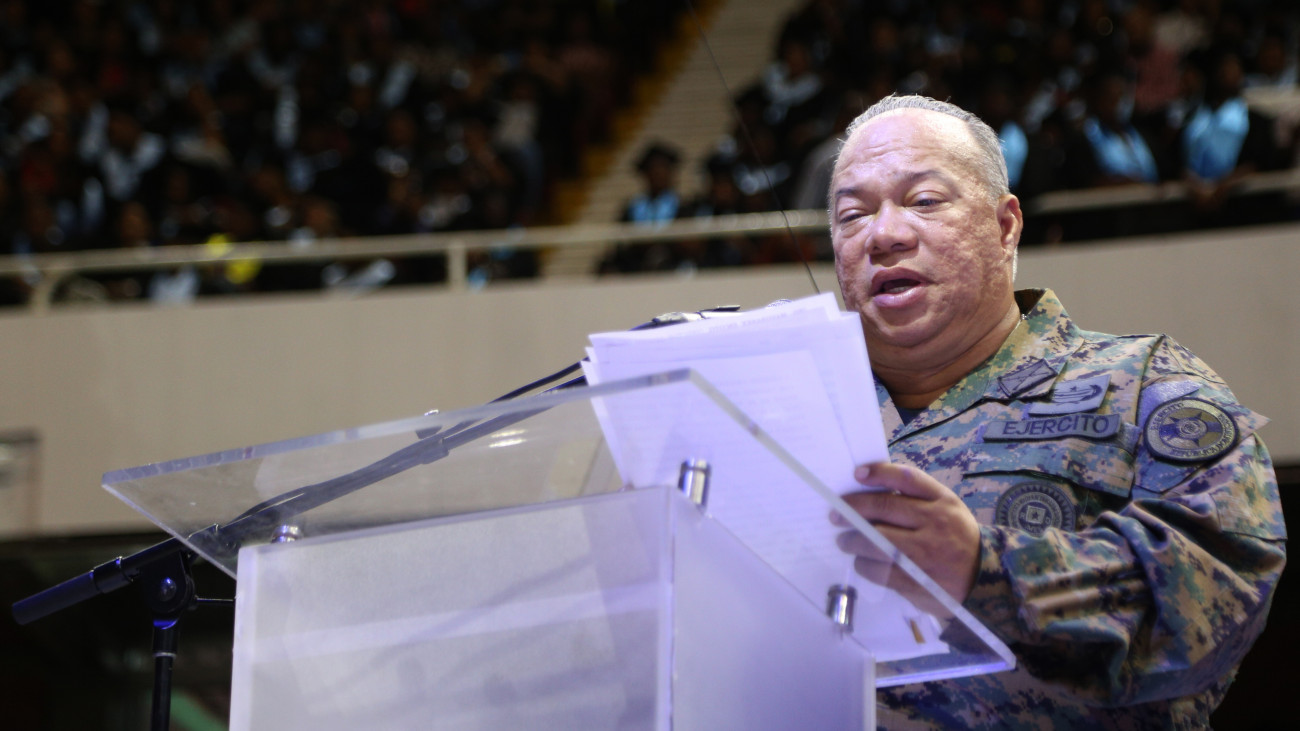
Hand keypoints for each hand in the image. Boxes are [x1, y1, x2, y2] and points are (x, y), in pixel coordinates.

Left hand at [832, 462, 980, 602]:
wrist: (986, 579)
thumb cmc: (956, 537)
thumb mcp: (947, 509)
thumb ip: (917, 497)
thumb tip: (870, 489)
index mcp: (941, 502)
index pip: (906, 479)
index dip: (878, 473)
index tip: (856, 474)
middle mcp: (933, 524)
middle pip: (883, 508)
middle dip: (853, 510)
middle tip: (836, 514)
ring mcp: (924, 554)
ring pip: (876, 542)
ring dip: (853, 541)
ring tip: (844, 541)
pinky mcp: (917, 582)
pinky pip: (880, 571)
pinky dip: (864, 565)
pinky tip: (861, 561)